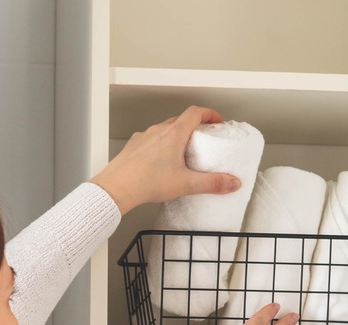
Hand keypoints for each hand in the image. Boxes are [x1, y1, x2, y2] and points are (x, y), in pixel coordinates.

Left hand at [89, 106, 241, 214]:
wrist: (116, 188)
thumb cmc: (146, 182)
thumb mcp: (185, 184)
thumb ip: (211, 183)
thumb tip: (231, 183)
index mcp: (174, 134)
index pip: (195, 113)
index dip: (209, 113)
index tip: (216, 120)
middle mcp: (157, 131)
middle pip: (180, 119)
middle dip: (193, 125)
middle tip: (201, 137)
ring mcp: (143, 138)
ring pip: (163, 129)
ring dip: (175, 134)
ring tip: (181, 150)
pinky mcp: (132, 147)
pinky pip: (149, 139)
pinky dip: (158, 144)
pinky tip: (159, 160)